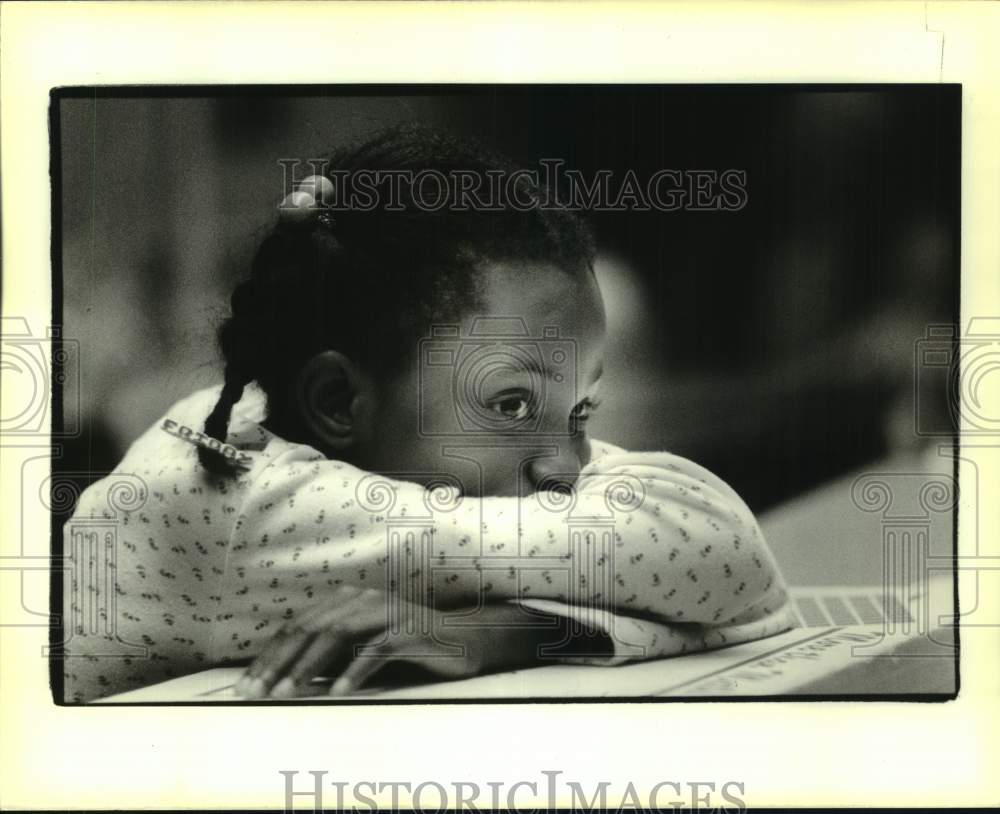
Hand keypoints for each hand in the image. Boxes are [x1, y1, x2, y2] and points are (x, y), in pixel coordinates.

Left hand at [234, 586, 589, 697]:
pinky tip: (338, 692)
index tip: (245, 686)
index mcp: (346, 602)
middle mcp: (363, 600)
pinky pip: (375, 649)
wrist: (464, 642)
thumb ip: (329, 660)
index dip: (269, 656)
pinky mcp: (409, 628)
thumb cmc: (408, 651)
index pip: (297, 627)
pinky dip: (354, 671)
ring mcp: (387, 612)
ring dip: (307, 668)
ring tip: (285, 696)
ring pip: (336, 637)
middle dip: (278, 664)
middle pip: (310, 630)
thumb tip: (284, 682)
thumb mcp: (362, 653)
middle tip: (254, 694)